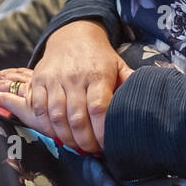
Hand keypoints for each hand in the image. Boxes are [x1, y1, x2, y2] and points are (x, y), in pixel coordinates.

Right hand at [15, 21, 132, 154]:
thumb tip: (146, 100)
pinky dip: (47, 126)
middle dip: (85, 141)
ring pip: (57, 117)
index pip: (99, 108)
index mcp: (98, 74)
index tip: (106, 145)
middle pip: (77, 118)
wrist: (72, 34)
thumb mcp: (118, 64)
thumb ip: (129, 82)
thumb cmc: (99, 56)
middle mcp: (75, 77)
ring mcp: (54, 79)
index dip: (101, 131)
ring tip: (77, 147)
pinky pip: (39, 109)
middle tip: (92, 151)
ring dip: (67, 138)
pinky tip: (58, 134)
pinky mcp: (38, 80)